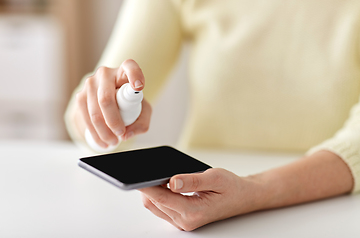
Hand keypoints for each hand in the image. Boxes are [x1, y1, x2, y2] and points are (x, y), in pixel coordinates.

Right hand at [74, 59, 151, 147]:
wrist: (111, 100)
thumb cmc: (131, 103)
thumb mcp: (143, 111)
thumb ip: (141, 123)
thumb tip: (126, 135)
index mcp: (125, 71)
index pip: (130, 67)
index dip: (134, 75)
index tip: (139, 87)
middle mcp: (106, 73)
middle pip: (106, 98)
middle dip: (113, 121)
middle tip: (121, 134)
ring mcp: (90, 83)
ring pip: (94, 111)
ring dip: (103, 131)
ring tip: (113, 142)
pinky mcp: (80, 95)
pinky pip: (85, 116)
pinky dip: (94, 132)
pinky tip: (102, 141)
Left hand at [139, 168, 262, 230]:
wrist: (244, 197)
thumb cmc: (231, 186)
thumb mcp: (214, 178)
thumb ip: (191, 180)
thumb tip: (171, 181)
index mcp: (193, 212)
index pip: (160, 198)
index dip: (146, 185)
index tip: (135, 175)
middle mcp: (185, 221)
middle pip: (153, 203)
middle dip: (146, 187)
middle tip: (143, 169)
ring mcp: (183, 222)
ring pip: (155, 206)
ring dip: (152, 191)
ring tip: (153, 174)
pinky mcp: (183, 218)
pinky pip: (163, 207)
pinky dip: (159, 195)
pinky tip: (163, 182)